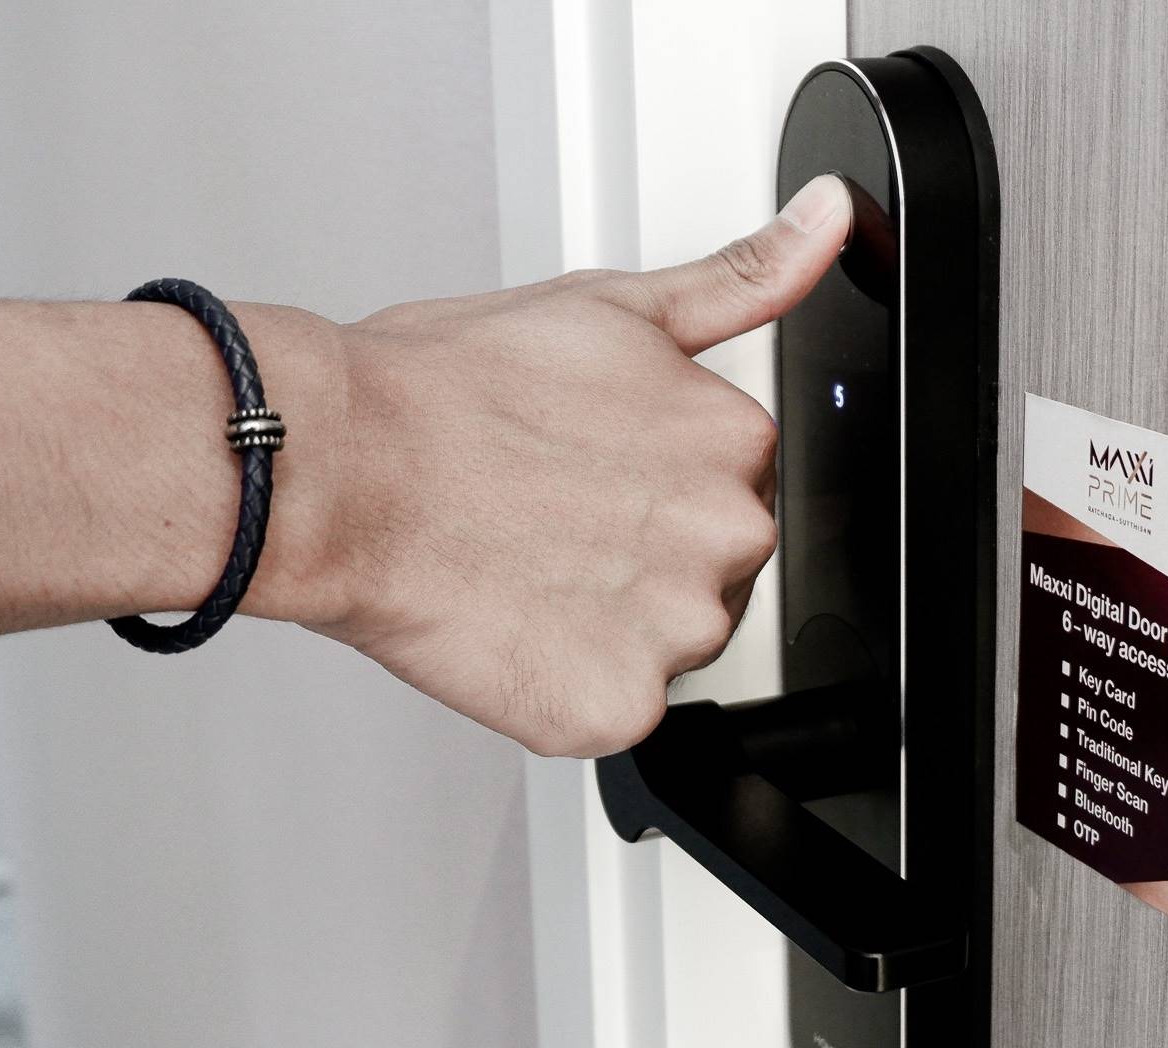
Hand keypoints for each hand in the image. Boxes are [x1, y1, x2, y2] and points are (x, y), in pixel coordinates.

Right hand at [297, 176, 850, 756]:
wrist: (338, 467)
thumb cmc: (448, 388)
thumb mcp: (615, 305)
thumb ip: (744, 276)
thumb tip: (828, 218)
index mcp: (738, 443)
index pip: (726, 491)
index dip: (647, 487)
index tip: (585, 472)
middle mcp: (730, 537)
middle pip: (707, 572)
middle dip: (637, 556)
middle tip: (546, 519)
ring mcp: (679, 629)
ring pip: (665, 643)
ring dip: (604, 622)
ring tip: (521, 566)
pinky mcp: (621, 706)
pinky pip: (614, 708)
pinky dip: (564, 685)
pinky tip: (514, 626)